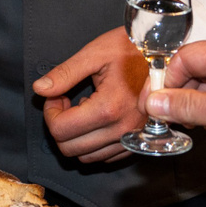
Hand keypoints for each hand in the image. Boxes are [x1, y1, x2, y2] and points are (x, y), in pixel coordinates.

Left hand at [35, 28, 147, 162]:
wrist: (165, 53)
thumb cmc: (131, 49)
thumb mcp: (94, 53)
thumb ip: (64, 73)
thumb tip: (40, 90)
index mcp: (109, 107)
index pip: (61, 130)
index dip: (50, 113)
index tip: (57, 96)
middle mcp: (122, 129)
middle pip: (70, 149)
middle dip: (59, 125)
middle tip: (65, 101)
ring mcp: (132, 138)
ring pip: (87, 157)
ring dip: (76, 136)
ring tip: (81, 108)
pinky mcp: (138, 142)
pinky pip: (106, 157)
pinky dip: (93, 143)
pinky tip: (96, 118)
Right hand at [144, 34, 205, 181]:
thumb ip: (188, 105)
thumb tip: (155, 102)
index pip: (189, 56)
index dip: (166, 78)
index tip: (150, 101)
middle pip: (196, 71)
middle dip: (177, 93)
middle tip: (159, 116)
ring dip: (191, 106)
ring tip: (178, 124)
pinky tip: (199, 128)